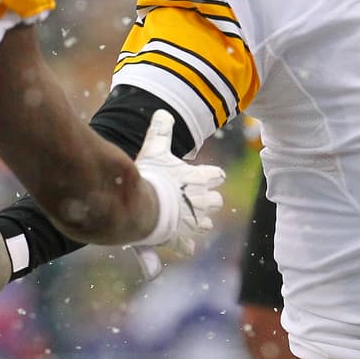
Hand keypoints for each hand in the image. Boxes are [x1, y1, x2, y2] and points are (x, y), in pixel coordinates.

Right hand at [133, 110, 224, 256]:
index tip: (207, 176)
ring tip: (183, 220)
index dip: (212, 176)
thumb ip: (160, 131)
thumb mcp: (154, 148)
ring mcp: (191, 223)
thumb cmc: (151, 175)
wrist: (143, 205)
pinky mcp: (179, 239)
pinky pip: (187, 247)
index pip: (217, 176)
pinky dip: (183, 246)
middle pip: (215, 202)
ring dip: (198, 223)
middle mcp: (200, 202)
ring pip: (205, 225)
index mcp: (199, 179)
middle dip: (207, 201)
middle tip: (191, 198)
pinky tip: (176, 243)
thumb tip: (163, 112)